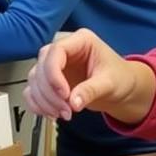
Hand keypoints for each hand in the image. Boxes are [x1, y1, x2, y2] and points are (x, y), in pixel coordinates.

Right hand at [25, 28, 147, 121]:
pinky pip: (33, 91)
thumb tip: (73, 102)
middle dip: (50, 92)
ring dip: (44, 100)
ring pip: (34, 79)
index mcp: (80, 41)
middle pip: (42, 66)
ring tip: (63, 114)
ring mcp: (55, 66)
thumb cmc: (120, 79)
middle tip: (65, 110)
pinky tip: (51, 114)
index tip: (64, 94)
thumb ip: (91, 91)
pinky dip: (37, 104)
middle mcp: (65, 50)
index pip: (56, 51)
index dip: (54, 73)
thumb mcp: (110, 83)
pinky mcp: (51, 81)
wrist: (122, 90)